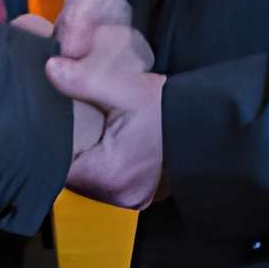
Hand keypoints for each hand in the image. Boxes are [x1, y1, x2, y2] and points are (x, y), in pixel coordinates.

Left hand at [47, 0, 167, 207]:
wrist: (218, 127)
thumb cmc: (176, 111)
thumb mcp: (129, 89)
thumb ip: (84, 81)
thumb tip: (50, 68)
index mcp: (109, 175)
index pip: (58, 166)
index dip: (52, 142)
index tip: (52, 120)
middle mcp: (118, 197)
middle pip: (72, 176)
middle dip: (69, 150)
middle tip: (73, 121)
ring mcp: (130, 200)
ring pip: (89, 181)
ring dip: (87, 159)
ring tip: (91, 131)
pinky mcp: (140, 196)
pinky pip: (108, 183)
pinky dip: (105, 165)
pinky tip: (110, 143)